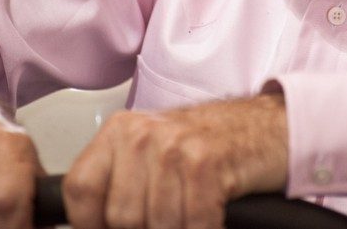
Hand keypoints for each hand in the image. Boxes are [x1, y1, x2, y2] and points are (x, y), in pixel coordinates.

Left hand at [63, 92, 287, 228]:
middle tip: (170, 220)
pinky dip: (205, 228)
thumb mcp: (154, 154)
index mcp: (121, 131)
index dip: (91, 222)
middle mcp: (143, 133)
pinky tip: (212, 219)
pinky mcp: (206, 162)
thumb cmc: (211, 145)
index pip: (80, 188)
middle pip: (121, 216)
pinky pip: (193, 222)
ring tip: (191, 216)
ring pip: (158, 224)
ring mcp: (174, 146)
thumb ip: (120, 183)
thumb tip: (95, 224)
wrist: (266, 127)